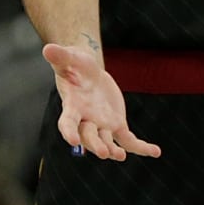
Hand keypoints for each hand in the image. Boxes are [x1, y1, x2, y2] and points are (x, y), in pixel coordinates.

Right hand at [42, 43, 161, 161]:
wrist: (87, 71)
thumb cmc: (75, 65)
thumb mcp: (69, 58)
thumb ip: (60, 57)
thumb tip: (48, 47)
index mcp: (72, 107)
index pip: (68, 123)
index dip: (69, 132)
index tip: (72, 141)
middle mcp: (86, 120)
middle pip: (89, 136)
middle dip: (96, 145)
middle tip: (105, 153)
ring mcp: (102, 125)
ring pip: (107, 142)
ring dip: (114, 150)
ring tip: (121, 156)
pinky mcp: (116, 124)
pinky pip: (128, 139)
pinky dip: (141, 147)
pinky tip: (155, 152)